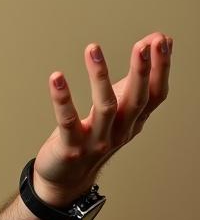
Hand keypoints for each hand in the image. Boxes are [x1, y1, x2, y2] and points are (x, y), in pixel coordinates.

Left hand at [31, 33, 172, 206]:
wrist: (68, 178)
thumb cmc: (93, 135)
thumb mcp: (118, 106)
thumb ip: (134, 77)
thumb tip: (154, 41)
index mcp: (133, 121)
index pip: (156, 94)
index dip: (161, 68)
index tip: (162, 40)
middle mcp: (120, 131)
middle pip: (137, 99)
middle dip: (142, 71)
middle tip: (146, 44)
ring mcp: (97, 141)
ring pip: (105, 107)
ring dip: (100, 76)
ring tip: (93, 49)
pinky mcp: (71, 147)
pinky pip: (67, 121)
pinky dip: (63, 99)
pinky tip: (56, 77)